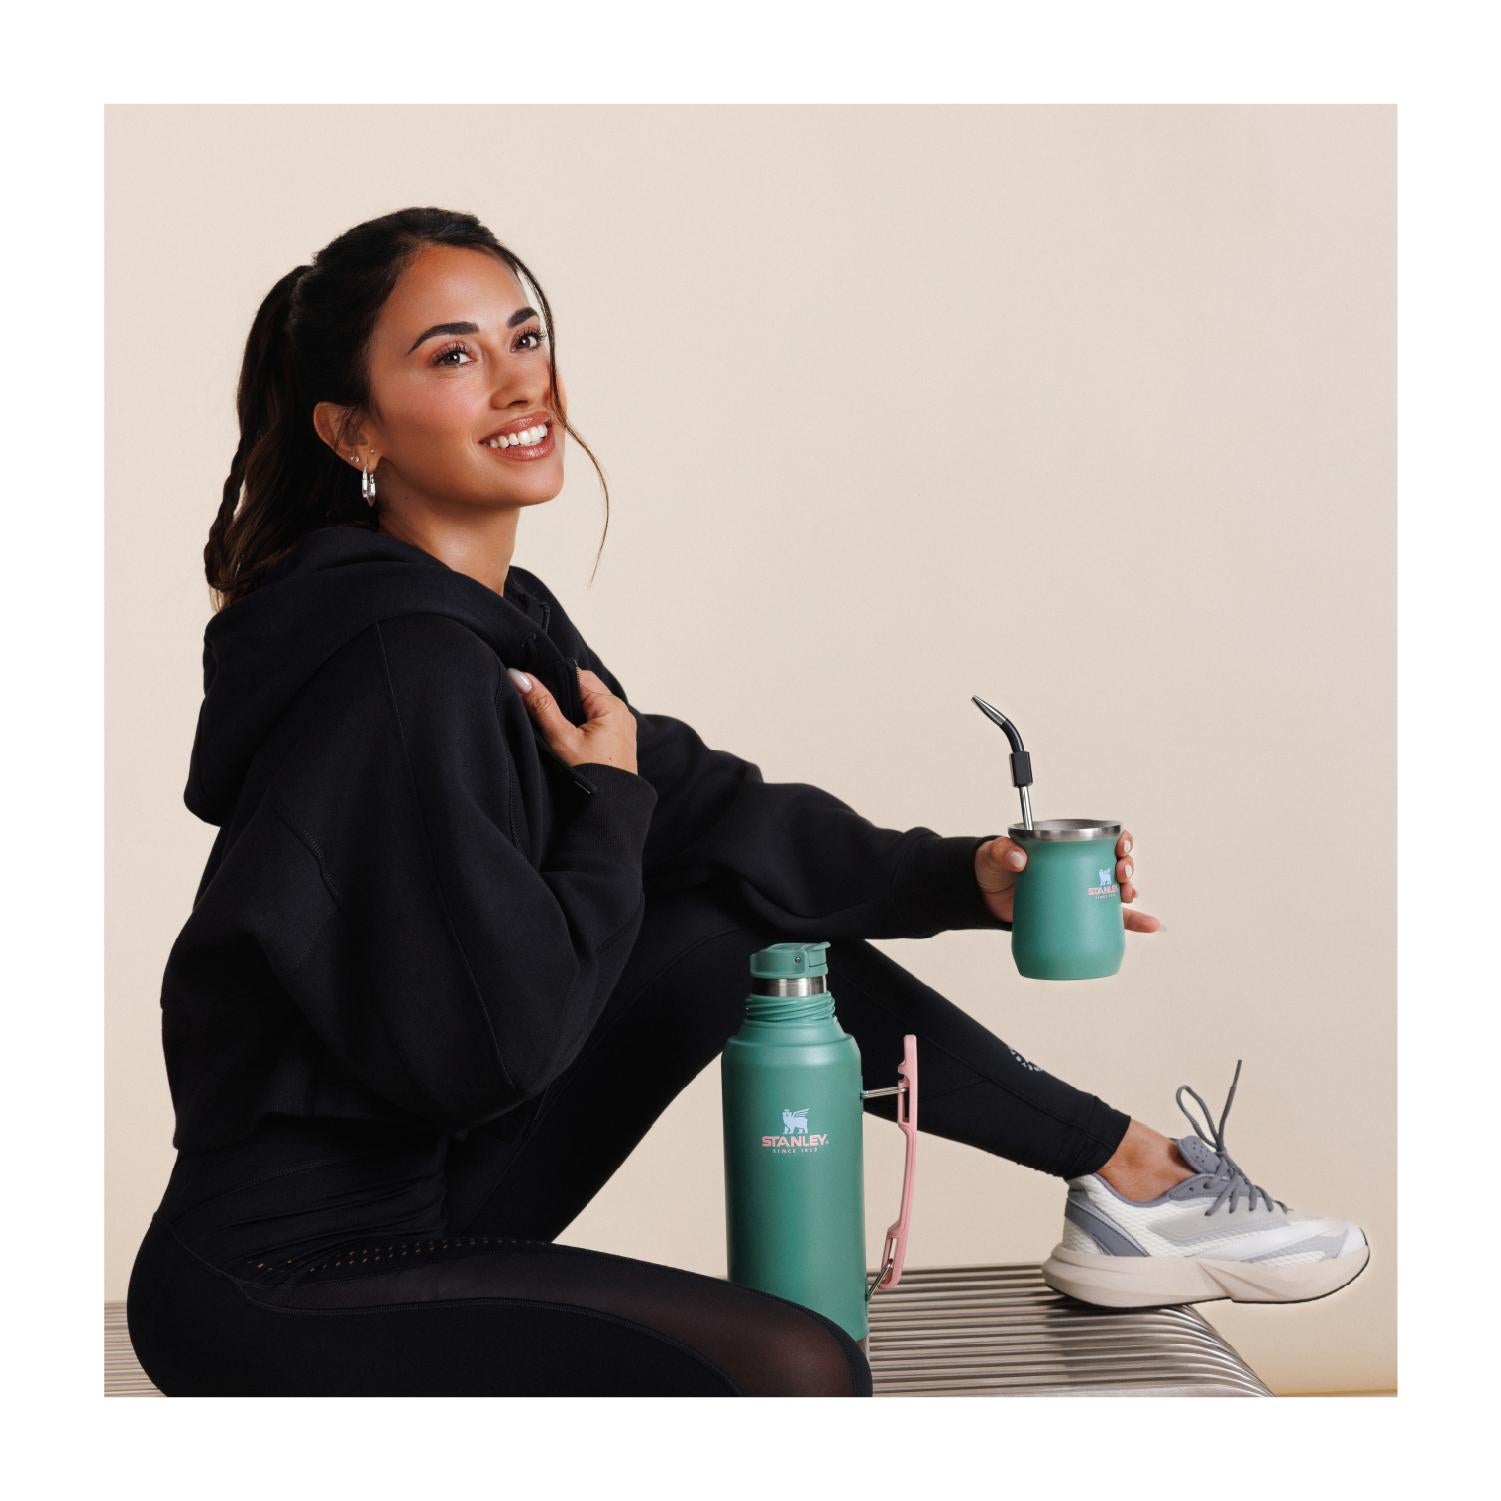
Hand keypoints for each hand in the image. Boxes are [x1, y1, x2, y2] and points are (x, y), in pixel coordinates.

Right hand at [507, 665, 638, 775]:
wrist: (608, 812)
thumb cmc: (590, 778)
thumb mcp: (561, 739)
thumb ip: (541, 706)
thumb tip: (520, 677)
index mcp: (612, 706)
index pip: (577, 675)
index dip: (553, 676)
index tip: (531, 684)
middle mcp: (621, 712)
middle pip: (583, 688)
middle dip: (560, 692)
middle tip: (536, 702)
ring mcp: (621, 726)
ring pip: (588, 703)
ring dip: (568, 707)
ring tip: (548, 718)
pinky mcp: (616, 739)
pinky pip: (595, 718)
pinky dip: (578, 720)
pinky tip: (564, 731)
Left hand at [973, 827, 1164, 931]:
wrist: (984, 897)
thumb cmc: (994, 867)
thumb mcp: (996, 854)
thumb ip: (1003, 851)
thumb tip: (1019, 857)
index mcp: (1067, 846)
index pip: (1102, 838)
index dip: (1120, 839)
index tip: (1121, 844)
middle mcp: (1079, 867)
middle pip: (1115, 863)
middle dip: (1127, 866)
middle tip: (1122, 873)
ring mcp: (1080, 891)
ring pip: (1116, 890)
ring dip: (1131, 892)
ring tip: (1129, 896)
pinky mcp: (1076, 915)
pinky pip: (1109, 920)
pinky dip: (1132, 923)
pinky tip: (1152, 925)